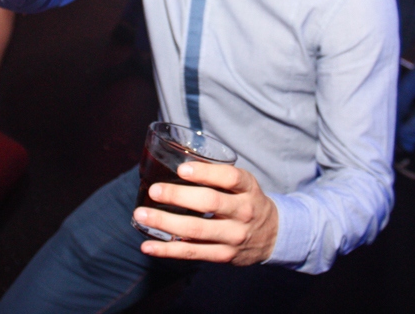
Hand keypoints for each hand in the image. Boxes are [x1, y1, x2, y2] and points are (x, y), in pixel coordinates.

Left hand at [133, 162, 278, 265]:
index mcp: (248, 188)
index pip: (230, 178)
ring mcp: (233, 236)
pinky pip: (192, 253)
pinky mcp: (223, 255)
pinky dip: (167, 250)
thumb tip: (176, 159)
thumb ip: (218, 175)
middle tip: (154, 190)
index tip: (181, 169)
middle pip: (209, 203)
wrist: (273, 235)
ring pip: (196, 230)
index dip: (205, 173)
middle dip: (178, 196)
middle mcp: (243, 212)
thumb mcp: (244, 184)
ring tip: (141, 215)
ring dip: (165, 223)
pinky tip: (148, 245)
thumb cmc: (247, 201)